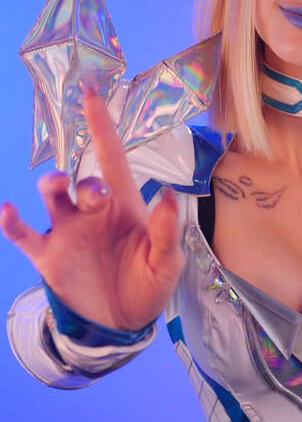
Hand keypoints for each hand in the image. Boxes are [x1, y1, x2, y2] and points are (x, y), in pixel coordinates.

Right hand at [0, 91, 183, 330]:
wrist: (121, 325)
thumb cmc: (148, 287)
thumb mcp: (166, 265)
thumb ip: (165, 232)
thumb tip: (166, 196)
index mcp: (124, 207)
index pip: (112, 159)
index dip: (102, 128)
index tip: (91, 95)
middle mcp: (92, 213)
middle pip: (83, 181)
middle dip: (87, 181)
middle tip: (95, 194)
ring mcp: (67, 232)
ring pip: (51, 195)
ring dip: (52, 185)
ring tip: (57, 186)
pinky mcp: (48, 256)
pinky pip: (23, 234)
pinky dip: (11, 222)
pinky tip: (9, 212)